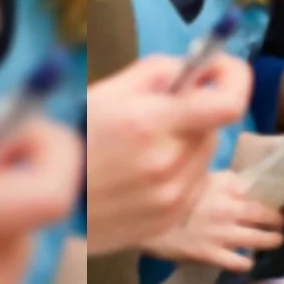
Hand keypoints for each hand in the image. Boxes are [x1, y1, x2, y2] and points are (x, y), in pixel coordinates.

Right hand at [86, 53, 251, 253]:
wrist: (48, 199)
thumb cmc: (74, 137)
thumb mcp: (108, 91)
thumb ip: (160, 72)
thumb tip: (202, 65)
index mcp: (151, 123)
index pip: (228, 104)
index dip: (235, 79)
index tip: (223, 69)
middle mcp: (167, 162)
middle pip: (214, 128)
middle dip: (197, 114)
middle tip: (163, 115)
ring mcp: (171, 196)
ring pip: (205, 155)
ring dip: (188, 144)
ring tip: (146, 148)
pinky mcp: (169, 218)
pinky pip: (195, 183)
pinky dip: (180, 172)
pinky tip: (145, 173)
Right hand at [144, 171, 283, 272]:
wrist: (145, 218)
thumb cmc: (175, 195)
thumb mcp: (203, 177)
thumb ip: (227, 180)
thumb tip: (250, 182)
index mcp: (228, 186)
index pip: (264, 190)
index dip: (276, 197)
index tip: (280, 200)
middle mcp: (230, 208)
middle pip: (268, 216)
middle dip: (279, 221)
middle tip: (281, 223)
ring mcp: (222, 233)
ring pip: (261, 240)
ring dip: (272, 241)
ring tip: (275, 241)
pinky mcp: (210, 254)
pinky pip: (239, 262)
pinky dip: (247, 263)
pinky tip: (247, 261)